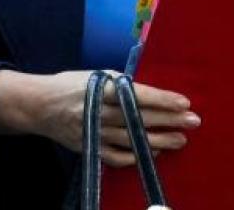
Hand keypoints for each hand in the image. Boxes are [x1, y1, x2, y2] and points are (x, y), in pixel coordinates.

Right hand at [0, 70, 199, 166]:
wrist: (40, 106)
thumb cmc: (73, 85)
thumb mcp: (97, 75)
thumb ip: (122, 85)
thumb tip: (152, 94)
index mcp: (102, 89)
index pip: (138, 95)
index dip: (162, 99)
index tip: (184, 102)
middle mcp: (99, 112)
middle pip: (139, 119)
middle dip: (169, 121)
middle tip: (193, 122)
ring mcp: (94, 133)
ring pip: (131, 140)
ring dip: (159, 141)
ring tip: (181, 140)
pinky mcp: (90, 148)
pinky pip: (116, 157)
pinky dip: (136, 156)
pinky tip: (154, 154)